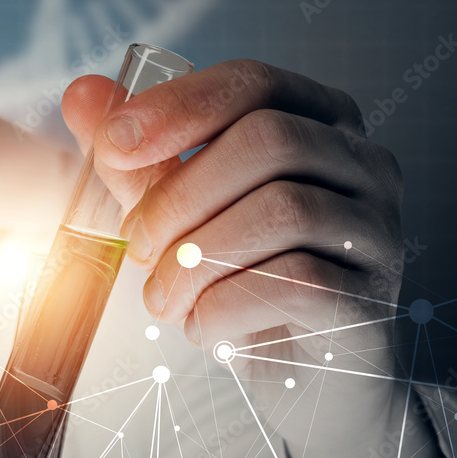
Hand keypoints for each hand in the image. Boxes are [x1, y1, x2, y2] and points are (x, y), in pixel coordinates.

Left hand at [62, 59, 443, 457]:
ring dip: (195, 258)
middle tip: (137, 243)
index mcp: (316, 121)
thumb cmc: (237, 273)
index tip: (113, 143)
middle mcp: (362, 164)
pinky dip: (224, 305)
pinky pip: (294, 281)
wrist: (296, 375)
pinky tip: (204, 324)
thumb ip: (135, 153)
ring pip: (282, 209)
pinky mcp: (371, 297)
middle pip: (268, 139)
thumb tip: (81, 94)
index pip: (253, 82)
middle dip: (179, 194)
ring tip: (163, 296)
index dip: (177, 107)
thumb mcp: (178, 206)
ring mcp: (375, 230)